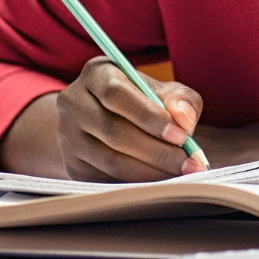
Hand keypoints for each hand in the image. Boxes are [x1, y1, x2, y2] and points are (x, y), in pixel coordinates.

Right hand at [47, 57, 207, 182]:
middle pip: (114, 132)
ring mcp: (68, 137)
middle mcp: (73, 103)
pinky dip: (138, 184)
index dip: (149, 116)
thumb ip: (181, 99)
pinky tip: (162, 182)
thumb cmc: (142, 102)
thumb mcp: (162, 91)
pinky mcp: (73, 165)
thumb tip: (184, 119)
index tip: (181, 135)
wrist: (104, 120)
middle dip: (158, 151)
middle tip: (189, 163)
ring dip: (152, 172)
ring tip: (181, 174)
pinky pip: (107, 180)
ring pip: (111, 161)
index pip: (116, 94)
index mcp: (96, 74)